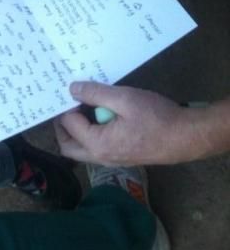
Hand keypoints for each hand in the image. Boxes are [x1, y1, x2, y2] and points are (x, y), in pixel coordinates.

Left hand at [54, 82, 191, 164]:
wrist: (187, 137)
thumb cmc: (156, 117)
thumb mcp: (125, 98)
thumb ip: (96, 94)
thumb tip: (72, 89)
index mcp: (98, 144)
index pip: (68, 125)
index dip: (66, 106)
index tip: (70, 89)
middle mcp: (101, 158)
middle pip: (68, 146)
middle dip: (62, 125)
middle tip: (67, 103)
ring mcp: (112, 160)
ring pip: (82, 149)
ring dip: (76, 130)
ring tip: (82, 106)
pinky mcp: (122, 156)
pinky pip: (96, 147)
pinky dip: (90, 133)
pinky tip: (100, 114)